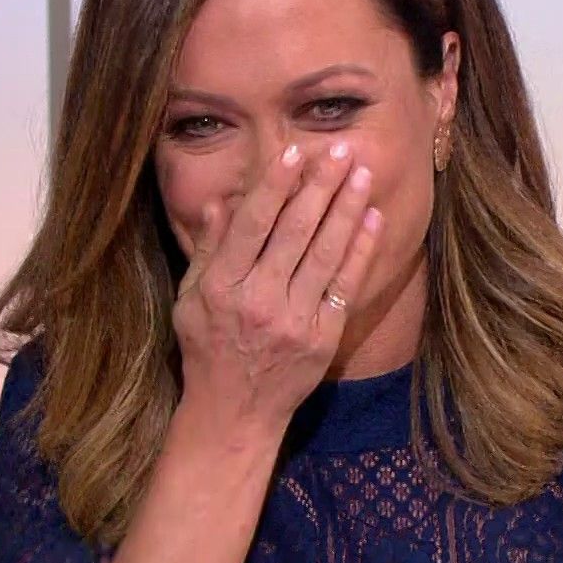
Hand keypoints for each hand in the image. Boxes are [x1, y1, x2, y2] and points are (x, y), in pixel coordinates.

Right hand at [171, 141, 383, 433]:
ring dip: (347, 209)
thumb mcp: (190, 300)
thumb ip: (207, 251)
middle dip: (321, 186)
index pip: (252, 225)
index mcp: (222, 287)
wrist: (234, 412)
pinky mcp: (322, 337)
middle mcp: (258, 300)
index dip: (275, 186)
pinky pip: (345, 284)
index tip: (295, 152)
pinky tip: (372, 218)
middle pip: (295, 232)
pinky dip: (360, 249)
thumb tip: (220, 203)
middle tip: (341, 150)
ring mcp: (294, 320)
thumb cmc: (207, 349)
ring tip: (363, 173)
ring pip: (325, 253)